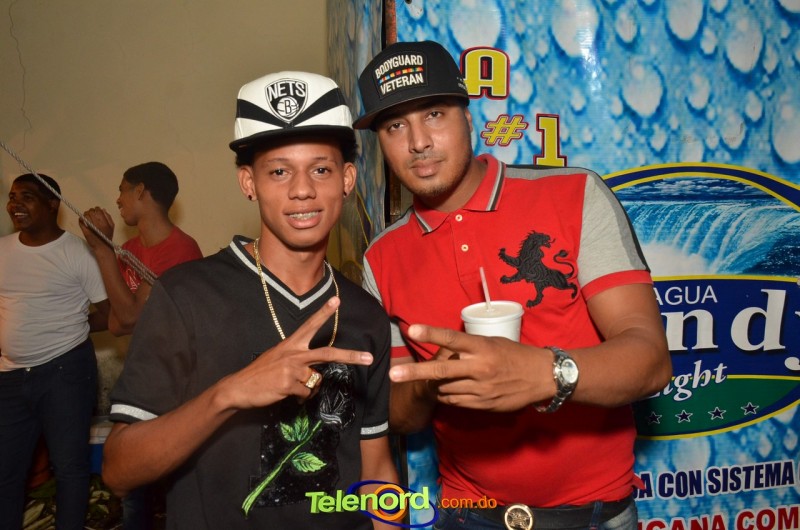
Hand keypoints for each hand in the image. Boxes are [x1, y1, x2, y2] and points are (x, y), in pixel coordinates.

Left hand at [79, 207, 114, 250]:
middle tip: (90, 213)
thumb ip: (109, 217)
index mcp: (105, 223)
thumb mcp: (112, 226)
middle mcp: (98, 224)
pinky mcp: (86, 231)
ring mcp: (91, 228)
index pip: (99, 211)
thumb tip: (103, 209)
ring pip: (85, 216)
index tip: (96, 210)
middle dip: (90, 211)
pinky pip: (81, 223)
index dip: (96, 209)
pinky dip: (80, 219)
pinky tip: (82, 219)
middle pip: (91, 212)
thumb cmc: (108, 236)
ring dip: (85, 214)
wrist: (103, 247)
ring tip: (86, 216)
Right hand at [223, 297, 372, 409]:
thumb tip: (315, 372)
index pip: (310, 324)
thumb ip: (298, 360)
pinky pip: (305, 394)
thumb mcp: (278, 358)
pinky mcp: (289, 384)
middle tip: (370, 358)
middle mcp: (294, 353)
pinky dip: (299, 399)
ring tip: (290, 388)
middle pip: (328, 354)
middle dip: (351, 356)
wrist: (239, 387)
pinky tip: (286, 395)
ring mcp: (292, 368)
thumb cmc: (261, 373)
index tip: (337, 300)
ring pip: (316, 381)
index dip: (324, 312)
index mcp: (291, 344)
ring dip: (307, 389)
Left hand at [389, 324, 551, 411]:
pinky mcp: (482, 404)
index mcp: (481, 347)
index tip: (412, 329)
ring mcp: (480, 388)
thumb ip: (469, 346)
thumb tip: (446, 348)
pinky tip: (449, 390)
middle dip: (415, 372)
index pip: (452, 338)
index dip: (431, 333)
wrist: (542, 377)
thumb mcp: (493, 342)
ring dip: (435, 385)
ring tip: (433, 380)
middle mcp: (479, 367)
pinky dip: (447, 395)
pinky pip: (455, 401)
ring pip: (445, 388)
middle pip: (441, 371)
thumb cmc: (515, 354)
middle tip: (393, 373)